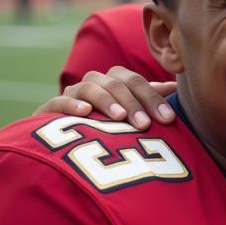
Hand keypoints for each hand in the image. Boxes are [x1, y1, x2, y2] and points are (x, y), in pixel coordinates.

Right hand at [35, 67, 176, 129]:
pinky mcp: (49, 110)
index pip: (136, 82)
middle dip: (133, 103)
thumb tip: (176, 86)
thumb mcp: (132, 115)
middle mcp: (94, 85)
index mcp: (115, 83)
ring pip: (89, 88)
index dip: (153, 98)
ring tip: (120, 117)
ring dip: (107, 101)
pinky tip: (86, 112)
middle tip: (145, 124)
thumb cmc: (110, 128)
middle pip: (115, 83)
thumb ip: (150, 98)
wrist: (68, 143)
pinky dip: (72, 104)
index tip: (168, 119)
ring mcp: (72, 95)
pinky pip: (58, 101)